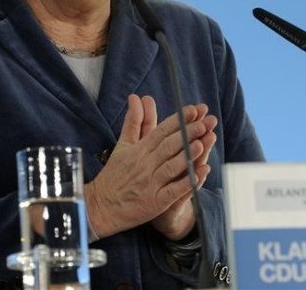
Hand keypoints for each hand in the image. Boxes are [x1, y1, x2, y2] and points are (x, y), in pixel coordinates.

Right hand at [84, 95, 215, 238]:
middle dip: (188, 133)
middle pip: (169, 146)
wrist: (101, 207)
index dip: (178, 120)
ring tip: (202, 143)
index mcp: (139, 150)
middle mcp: (145, 165)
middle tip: (205, 122)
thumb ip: (133, 121)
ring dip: (187, 155)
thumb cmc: (115, 174)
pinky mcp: (154, 203)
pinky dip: (186, 183)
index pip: (161, 131)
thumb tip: (136, 97)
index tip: (193, 109)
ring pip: (171, 167)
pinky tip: (199, 175)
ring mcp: (150, 184)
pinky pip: (172, 192)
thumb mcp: (122, 145)